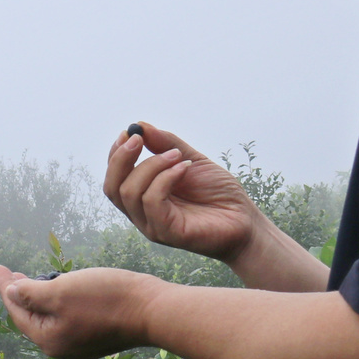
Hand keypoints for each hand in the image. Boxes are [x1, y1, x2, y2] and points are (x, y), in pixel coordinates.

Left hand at [0, 265, 158, 358]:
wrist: (153, 310)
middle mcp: (62, 348)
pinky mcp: (97, 336)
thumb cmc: (105, 299)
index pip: (17, 310)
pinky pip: (67, 318)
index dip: (5, 287)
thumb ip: (30, 293)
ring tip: (30, 278)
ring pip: (50, 317)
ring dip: (39, 297)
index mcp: (48, 339)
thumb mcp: (60, 291)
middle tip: (9, 273)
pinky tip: (60, 290)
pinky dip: (57, 302)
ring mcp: (80, 344)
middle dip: (19, 293)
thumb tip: (10, 293)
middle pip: (32, 316)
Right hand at [105, 124, 260, 262]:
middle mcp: (142, 214)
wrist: (245, 221)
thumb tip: (141, 126)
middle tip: (139, 139)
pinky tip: (184, 168)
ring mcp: (153, 225)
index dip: (116, 154)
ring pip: (130, 192)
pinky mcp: (167, 233)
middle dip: (121, 159)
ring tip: (177, 156)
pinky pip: (152, 201)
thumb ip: (167, 145)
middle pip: (113, 187)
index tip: (129, 132)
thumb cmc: (219, 194)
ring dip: (151, 165)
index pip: (115, 178)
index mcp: (144, 197)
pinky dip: (165, 178)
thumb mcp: (192, 160)